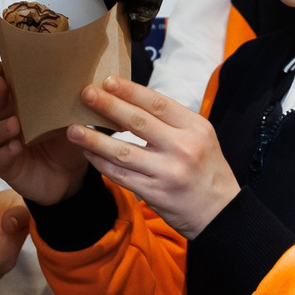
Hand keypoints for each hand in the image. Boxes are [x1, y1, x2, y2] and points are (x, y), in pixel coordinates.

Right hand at [0, 57, 90, 205]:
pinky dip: (7, 151)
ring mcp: (5, 144)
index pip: (10, 88)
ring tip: (15, 123)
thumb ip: (72, 104)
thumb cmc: (68, 144)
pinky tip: (16, 146)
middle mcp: (10, 123)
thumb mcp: (72, 122)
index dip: (0, 74)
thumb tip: (88, 80)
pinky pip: (2, 157)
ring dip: (2, 126)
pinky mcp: (7, 166)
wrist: (71, 179)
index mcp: (24, 108)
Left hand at [68, 77, 238, 239]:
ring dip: (94, 139)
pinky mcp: (155, 193)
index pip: (158, 103)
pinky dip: (102, 164)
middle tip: (85, 94)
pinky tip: (88, 154)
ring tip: (72, 130)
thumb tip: (134, 102)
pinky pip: (121, 176)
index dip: (130, 91)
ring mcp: (168, 172)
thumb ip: (173, 122)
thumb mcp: (202, 138)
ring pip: (123, 151)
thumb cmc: (207, 170)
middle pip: (138, 122)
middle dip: (108, 106)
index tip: (108, 81)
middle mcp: (183, 148)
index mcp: (195, 128)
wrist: (221, 213)